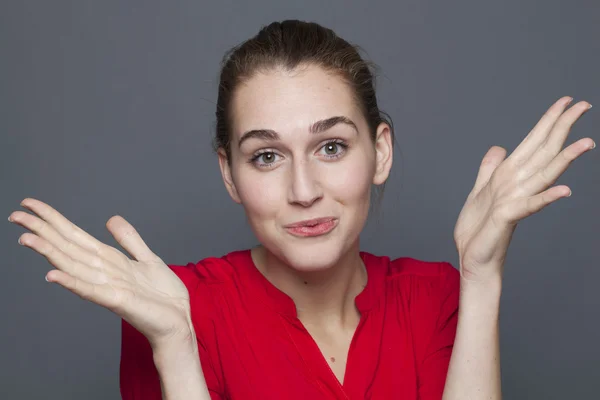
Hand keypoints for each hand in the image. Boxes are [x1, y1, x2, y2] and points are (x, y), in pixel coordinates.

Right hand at [9, 198, 192, 348]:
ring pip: (72, 265)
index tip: (30, 204)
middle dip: (42, 231)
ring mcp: (108, 286)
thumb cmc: (162, 297)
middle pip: (67, 247)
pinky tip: (52, 276)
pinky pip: (91, 291)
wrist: (178, 321)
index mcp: (109, 260)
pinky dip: (72, 283)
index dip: (53, 220)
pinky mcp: (118, 300)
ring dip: (49, 252)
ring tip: (25, 238)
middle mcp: (103, 271)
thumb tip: (111, 219)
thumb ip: (129, 240)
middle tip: (15, 215)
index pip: (75, 235)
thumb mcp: (147, 259)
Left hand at [454, 96, 594, 281]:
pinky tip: (564, 191)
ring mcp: (516, 200)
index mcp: (510, 175)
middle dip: (562, 128)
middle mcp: (518, 185)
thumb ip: (489, 168)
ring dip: (565, 159)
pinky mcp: (508, 217)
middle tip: (584, 106)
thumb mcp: (479, 190)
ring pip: (544, 174)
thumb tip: (499, 147)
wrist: (473, 257)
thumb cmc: (478, 228)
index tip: (566, 101)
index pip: (534, 143)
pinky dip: (546, 198)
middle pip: (545, 151)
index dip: (548, 121)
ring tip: (586, 142)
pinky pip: (530, 205)